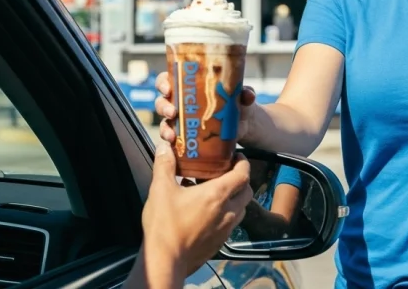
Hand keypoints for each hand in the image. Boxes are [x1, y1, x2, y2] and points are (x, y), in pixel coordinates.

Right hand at [126, 143, 252, 287]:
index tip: (236, 156)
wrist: (166, 260)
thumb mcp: (161, 189)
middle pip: (247, 191)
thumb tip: (164, 146)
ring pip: (241, 208)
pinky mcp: (221, 242)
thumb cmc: (165, 224)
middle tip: (226, 172)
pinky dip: (226, 213)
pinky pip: (231, 223)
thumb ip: (165, 165)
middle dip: (241, 179)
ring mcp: (226, 229)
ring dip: (234, 197)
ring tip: (216, 191)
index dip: (243, 163)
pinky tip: (207, 211)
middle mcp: (227, 211)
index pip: (243, 174)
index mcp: (217, 195)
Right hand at [155, 71, 256, 145]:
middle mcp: (181, 102)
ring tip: (172, 134)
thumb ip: (244, 92)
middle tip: (172, 112)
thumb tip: (247, 95)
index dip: (163, 82)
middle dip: (163, 107)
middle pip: (162, 101)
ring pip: (165, 122)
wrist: (244, 123)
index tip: (168, 87)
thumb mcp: (240, 95)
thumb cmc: (237, 102)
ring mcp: (182, 121)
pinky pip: (174, 139)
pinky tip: (175, 144)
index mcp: (189, 86)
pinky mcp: (186, 137)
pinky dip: (172, 142)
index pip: (168, 79)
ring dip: (165, 128)